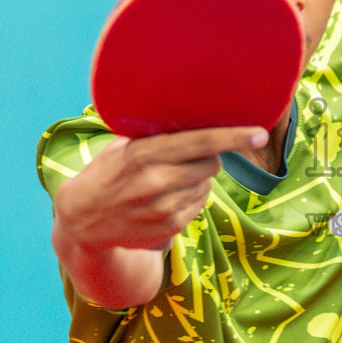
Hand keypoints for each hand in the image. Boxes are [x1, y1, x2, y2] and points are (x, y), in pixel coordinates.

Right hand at [54, 126, 266, 253]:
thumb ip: (155, 134)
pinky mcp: (171, 226)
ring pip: (207, 184)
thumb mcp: (122, 147)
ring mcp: (165, 207)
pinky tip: (165, 198)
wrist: (81, 220)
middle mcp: (156, 181)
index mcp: (144, 154)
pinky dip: (190, 198)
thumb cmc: (106, 173)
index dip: (233, 137)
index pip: (199, 142)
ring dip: (196, 179)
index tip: (260, 134)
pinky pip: (199, 204)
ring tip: (167, 180)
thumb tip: (195, 116)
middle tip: (184, 157)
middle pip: (211, 163)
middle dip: (207, 157)